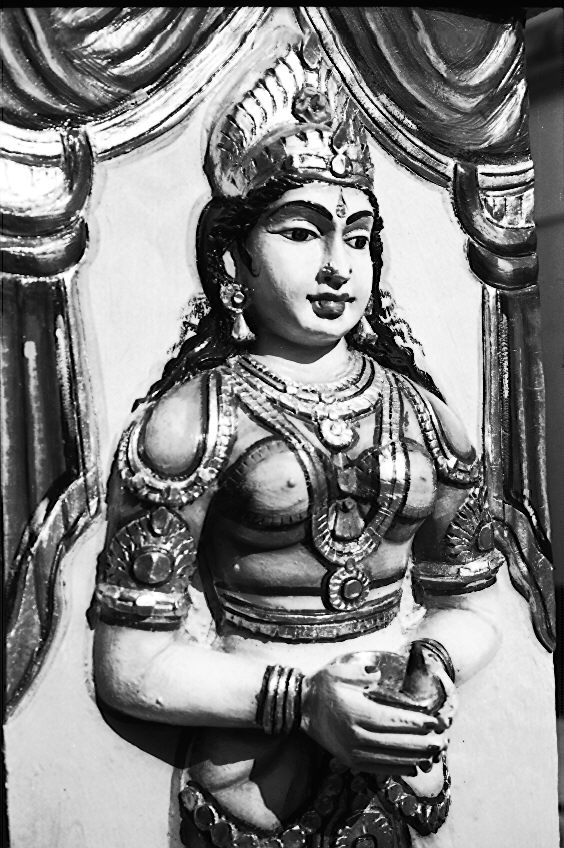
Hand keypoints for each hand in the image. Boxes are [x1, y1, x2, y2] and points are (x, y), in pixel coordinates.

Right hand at [300, 659, 448, 775]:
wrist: (301, 708)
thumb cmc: (324, 686)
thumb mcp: (340, 671)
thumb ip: (361, 673)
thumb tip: (378, 675)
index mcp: (355, 713)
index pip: (391, 721)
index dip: (415, 723)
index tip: (434, 722)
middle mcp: (354, 736)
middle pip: (394, 743)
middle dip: (421, 742)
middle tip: (441, 740)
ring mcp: (351, 752)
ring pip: (389, 758)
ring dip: (414, 757)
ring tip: (433, 753)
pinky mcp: (350, 761)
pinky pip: (378, 768)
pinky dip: (397, 768)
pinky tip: (413, 765)